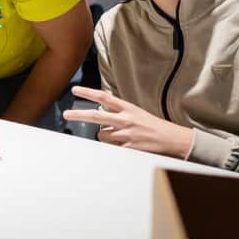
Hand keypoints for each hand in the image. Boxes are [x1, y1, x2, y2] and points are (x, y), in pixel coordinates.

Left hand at [61, 86, 193, 158]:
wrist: (173, 140)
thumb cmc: (154, 126)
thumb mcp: (136, 113)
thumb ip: (118, 113)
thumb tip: (100, 117)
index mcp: (128, 108)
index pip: (104, 97)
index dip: (88, 92)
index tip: (75, 90)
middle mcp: (125, 119)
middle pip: (96, 116)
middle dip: (78, 115)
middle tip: (66, 114)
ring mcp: (126, 134)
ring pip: (102, 135)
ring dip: (104, 137)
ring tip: (119, 137)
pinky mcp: (128, 148)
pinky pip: (111, 148)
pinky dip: (113, 148)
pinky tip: (124, 147)